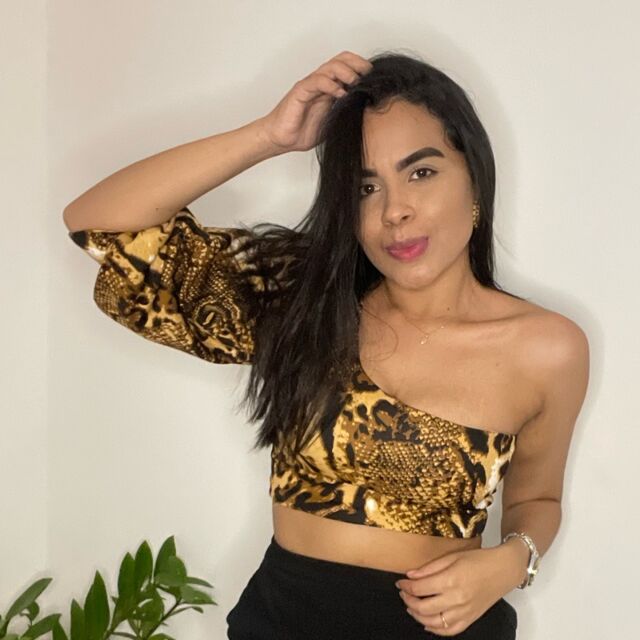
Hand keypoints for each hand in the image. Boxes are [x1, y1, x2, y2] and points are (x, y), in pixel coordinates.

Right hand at [259, 50, 372, 152]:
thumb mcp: (334, 122)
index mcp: (329, 87)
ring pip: (329, 67)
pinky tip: (340, 94)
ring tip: (355, 82)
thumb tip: (368, 113)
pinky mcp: (300, 92)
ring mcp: (310, 85)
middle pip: (340, 60)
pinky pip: (316, 81)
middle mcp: (320, 82)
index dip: (361, 67)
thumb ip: (346, 113)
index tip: (375, 77)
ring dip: (345, 72)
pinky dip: (330, 84)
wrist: (282, 139)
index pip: (347, 66)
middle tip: (369, 75)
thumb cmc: (304, 132)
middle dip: (357, 64)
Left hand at [395, 546, 515, 636]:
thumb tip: (410, 575)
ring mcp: (464, 612)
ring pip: (433, 622)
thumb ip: (430, 567)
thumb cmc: (478, 559)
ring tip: (411, 606)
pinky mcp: (470, 619)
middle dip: (408, 600)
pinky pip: (449, 631)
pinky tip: (427, 622)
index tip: (400, 582)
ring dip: (418, 616)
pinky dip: (435, 629)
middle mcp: (457, 599)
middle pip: (423, 607)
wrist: (503, 570)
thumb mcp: (452, 556)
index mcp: (451, 580)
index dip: (406, 586)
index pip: (420, 588)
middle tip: (404, 592)